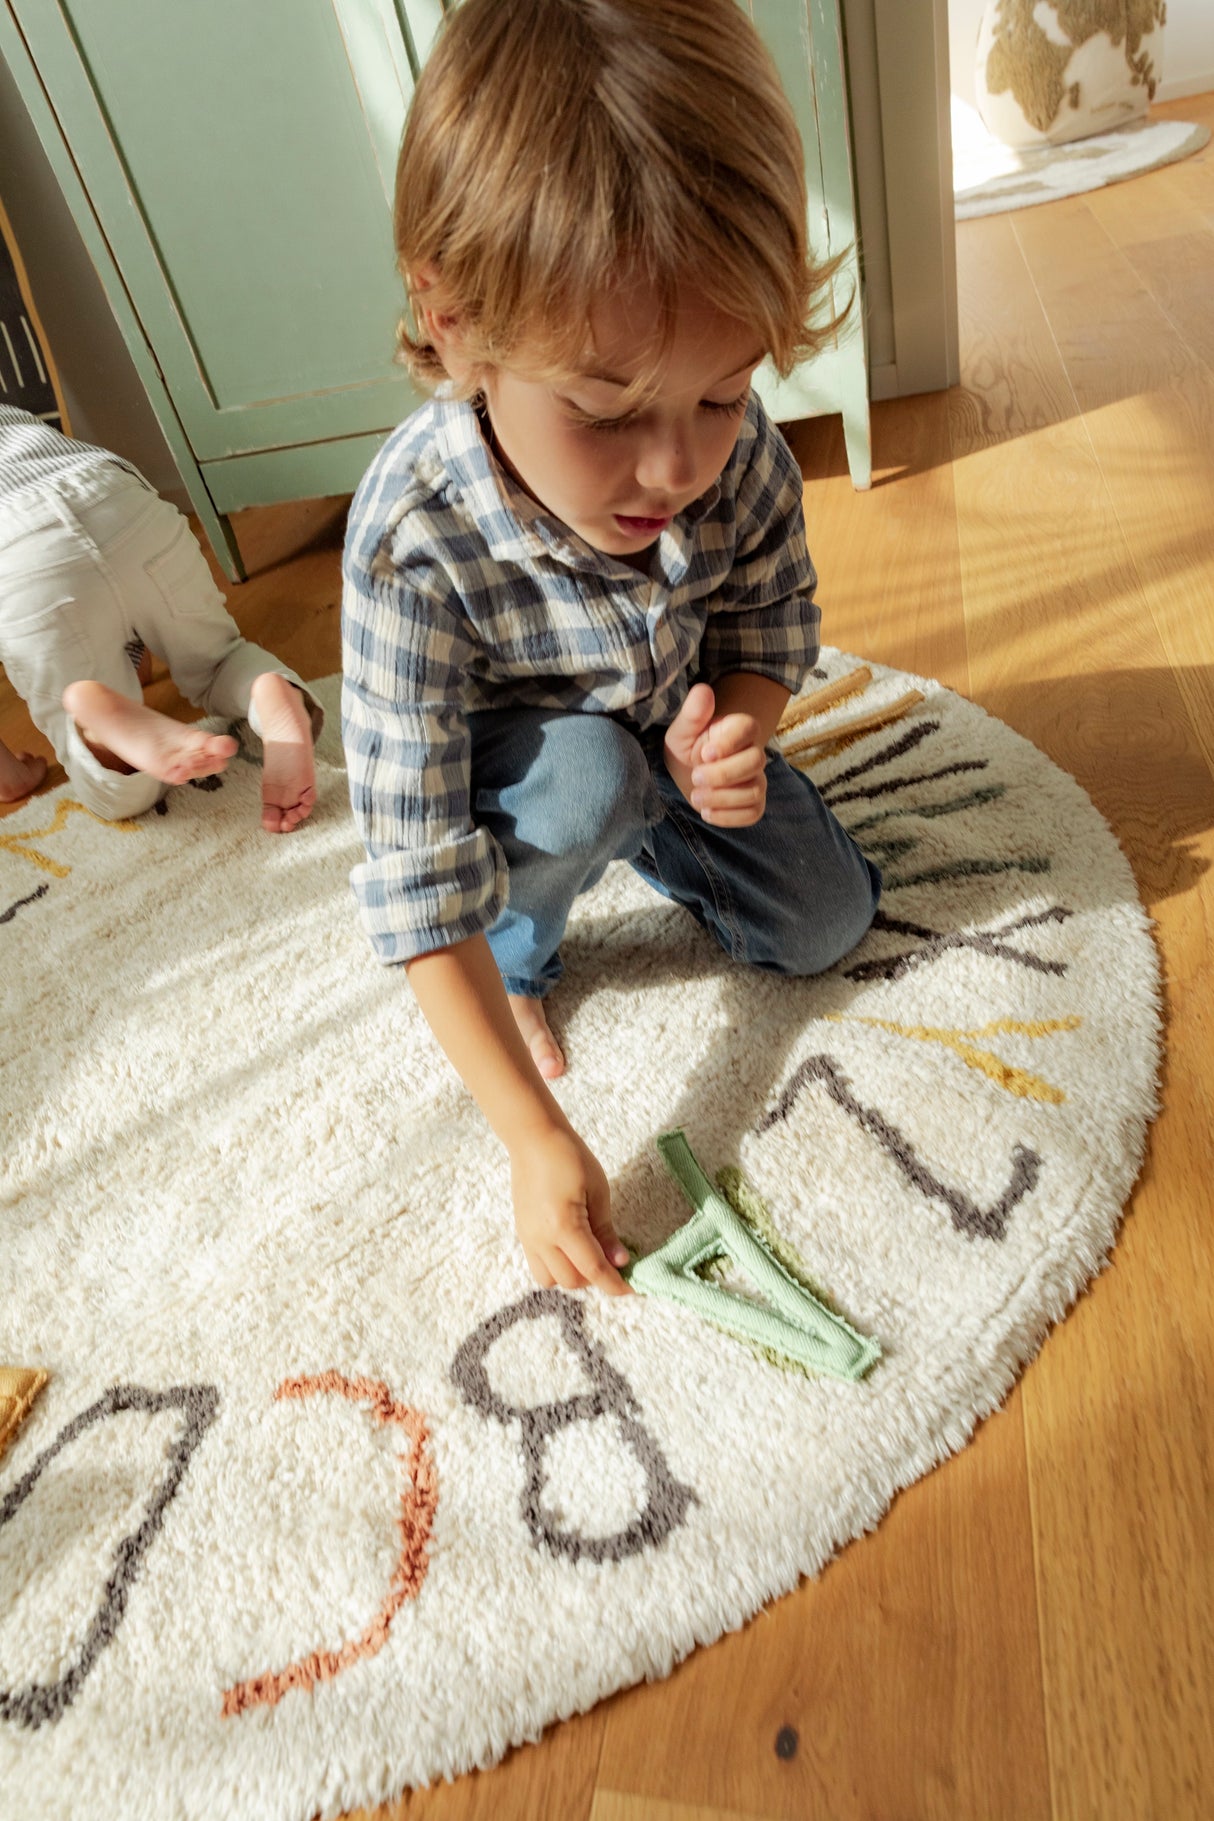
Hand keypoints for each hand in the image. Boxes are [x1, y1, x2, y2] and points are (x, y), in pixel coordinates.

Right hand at [510, 1125, 632, 1294]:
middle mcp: (541, 1239)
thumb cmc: (570, 1157)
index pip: (593, 1269)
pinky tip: (571, 1250)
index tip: (632, 1289)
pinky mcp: (522, 1234)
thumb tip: (620, 1261)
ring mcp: (528, 1238)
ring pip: (552, 1280)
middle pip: (572, 1281)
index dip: (614, 1284)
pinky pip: (539, 1267)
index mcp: (563, 1226)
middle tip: (614, 1263)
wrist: (533, 1139)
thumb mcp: (598, 1191)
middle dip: (596, 1278)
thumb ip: (606, 1231)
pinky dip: (558, 1268)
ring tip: (589, 1255)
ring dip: (574, 1276)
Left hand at [664, 681, 767, 827]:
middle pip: (755, 762)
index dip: (729, 743)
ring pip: (754, 791)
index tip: (704, 754)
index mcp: (738, 729)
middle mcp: (753, 752)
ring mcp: (756, 779)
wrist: (684, 777)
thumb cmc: (685, 749)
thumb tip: (703, 690)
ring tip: (696, 797)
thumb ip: (692, 714)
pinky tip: (707, 812)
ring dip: (722, 797)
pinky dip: (728, 817)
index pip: (748, 728)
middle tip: (695, 777)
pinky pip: (753, 813)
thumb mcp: (681, 732)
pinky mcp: (754, 803)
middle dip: (723, 774)